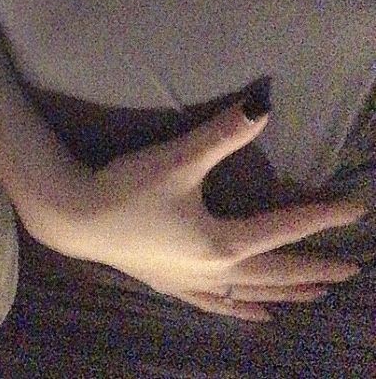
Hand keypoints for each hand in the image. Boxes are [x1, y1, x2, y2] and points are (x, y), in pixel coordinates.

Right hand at [44, 102, 364, 322]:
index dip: (322, 218)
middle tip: (350, 268)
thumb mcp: (178, 158)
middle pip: (277, 272)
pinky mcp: (170, 284)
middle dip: (315, 269)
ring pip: (252, 294)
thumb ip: (222, 133)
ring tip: (317, 295)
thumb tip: (262, 105)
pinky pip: (218, 305)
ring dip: (288, 293)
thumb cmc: (127, 187)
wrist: (74, 217)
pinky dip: (243, 310)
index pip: (284, 229)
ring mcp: (191, 282)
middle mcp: (214, 270)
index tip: (355, 211)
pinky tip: (256, 315)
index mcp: (222, 242)